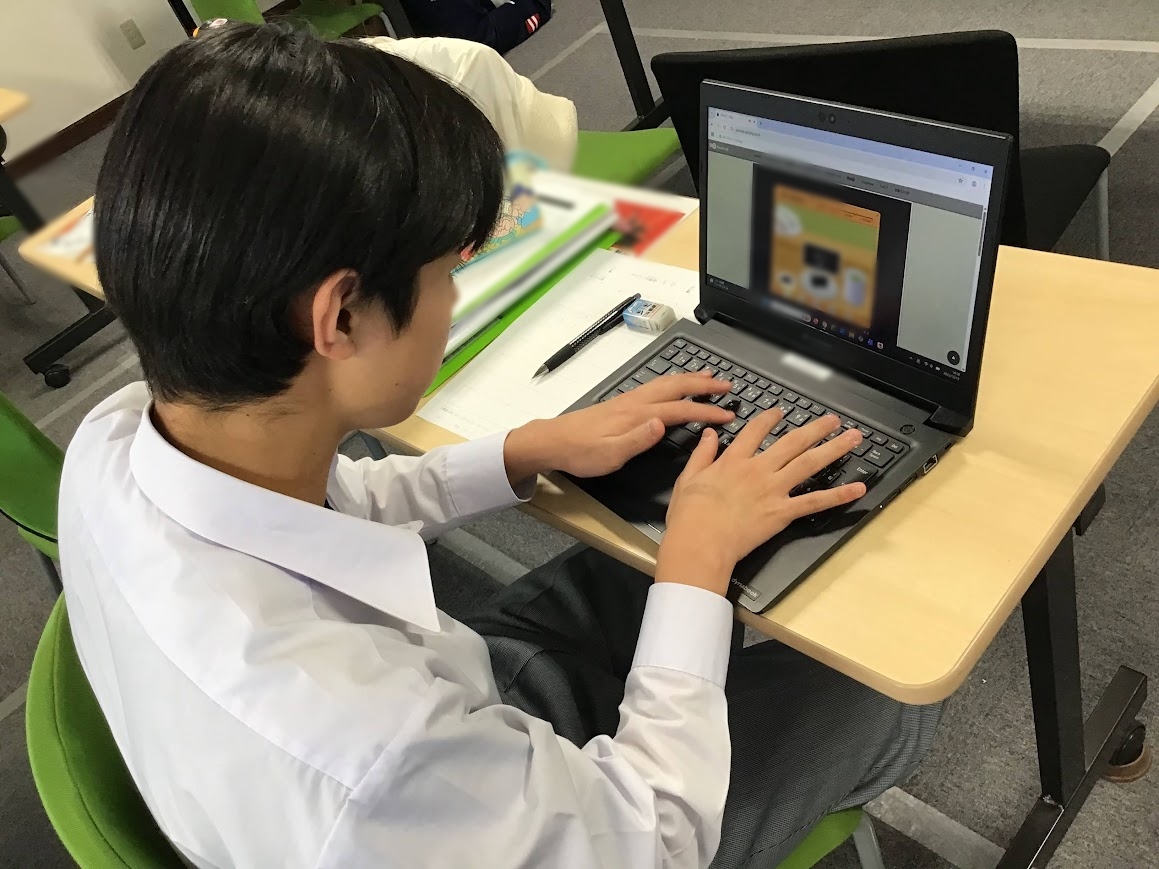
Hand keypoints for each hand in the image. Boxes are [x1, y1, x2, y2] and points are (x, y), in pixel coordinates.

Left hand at [503, 371, 735, 482]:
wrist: (553, 441)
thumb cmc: (580, 453)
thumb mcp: (610, 455)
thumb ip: (638, 439)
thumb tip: (663, 424)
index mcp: (638, 415)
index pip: (681, 410)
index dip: (707, 411)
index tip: (728, 414)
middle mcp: (636, 402)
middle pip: (677, 387)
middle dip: (704, 385)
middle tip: (727, 385)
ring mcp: (628, 400)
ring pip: (666, 383)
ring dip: (690, 379)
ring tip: (708, 376)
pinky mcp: (622, 403)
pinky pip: (655, 386)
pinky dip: (673, 382)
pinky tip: (674, 386)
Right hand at [655, 411, 867, 595]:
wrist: (701, 541)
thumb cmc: (690, 515)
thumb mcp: (689, 477)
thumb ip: (702, 453)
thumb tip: (710, 434)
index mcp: (734, 460)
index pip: (755, 430)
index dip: (769, 419)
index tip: (780, 412)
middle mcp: (758, 469)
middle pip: (792, 442)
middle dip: (815, 429)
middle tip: (832, 420)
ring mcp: (773, 489)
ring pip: (810, 463)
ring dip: (834, 448)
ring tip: (852, 438)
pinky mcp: (782, 512)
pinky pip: (815, 502)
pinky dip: (838, 495)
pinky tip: (858, 488)